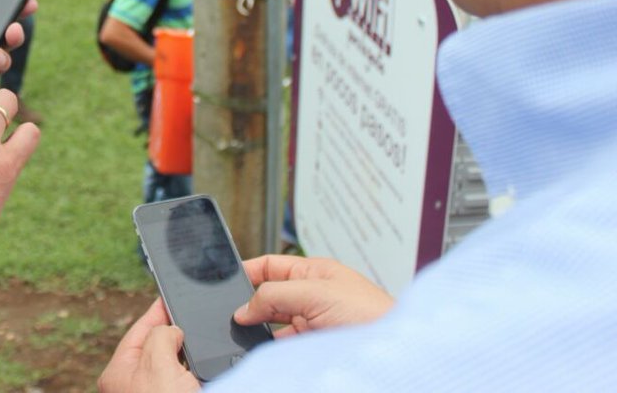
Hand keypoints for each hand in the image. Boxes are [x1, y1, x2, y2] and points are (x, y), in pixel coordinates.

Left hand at [99, 299, 199, 392]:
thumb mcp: (159, 361)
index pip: (138, 331)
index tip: (167, 297)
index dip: (155, 312)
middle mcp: (131, 385)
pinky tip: (200, 367)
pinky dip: (190, 369)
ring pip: (167, 364)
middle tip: (185, 315)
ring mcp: (150, 392)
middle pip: (153, 346)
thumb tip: (173, 331)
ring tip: (195, 339)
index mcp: (118, 373)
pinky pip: (180, 379)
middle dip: (169, 331)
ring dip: (182, 352)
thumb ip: (161, 335)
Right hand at [235, 255, 393, 336]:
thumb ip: (275, 295)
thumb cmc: (372, 315)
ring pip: (273, 325)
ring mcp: (312, 324)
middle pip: (268, 296)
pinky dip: (271, 349)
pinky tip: (263, 351)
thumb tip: (244, 308)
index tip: (222, 281)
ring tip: (246, 333)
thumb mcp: (316, 292)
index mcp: (313, 271)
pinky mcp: (314, 348)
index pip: (270, 266)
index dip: (246, 271)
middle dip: (250, 304)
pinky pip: (283, 347)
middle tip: (231, 314)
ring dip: (259, 329)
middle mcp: (311, 296)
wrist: (396, 352)